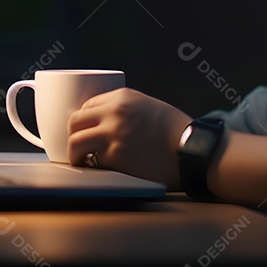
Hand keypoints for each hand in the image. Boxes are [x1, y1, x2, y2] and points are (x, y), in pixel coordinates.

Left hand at [67, 87, 192, 188]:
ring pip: (75, 143)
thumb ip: (125, 109)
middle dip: (73, 136)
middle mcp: (114, 112)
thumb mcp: (149, 106)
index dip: (84, 121)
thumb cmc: (176, 131)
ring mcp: (113, 135)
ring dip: (75, 154)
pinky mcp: (116, 157)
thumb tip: (104, 121)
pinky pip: (93, 162)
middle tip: (78, 147)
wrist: (192, 150)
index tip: (85, 131)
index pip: (86, 105)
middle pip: (75, 122)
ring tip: (82, 161)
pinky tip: (102, 169)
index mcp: (122, 97)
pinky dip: (94, 167)